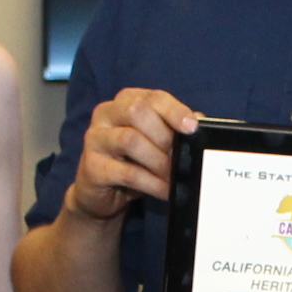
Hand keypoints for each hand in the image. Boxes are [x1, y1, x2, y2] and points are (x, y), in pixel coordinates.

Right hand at [66, 88, 194, 221]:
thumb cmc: (131, 162)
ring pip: (130, 140)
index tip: (192, 127)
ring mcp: (95, 139)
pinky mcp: (92, 166)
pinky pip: (128, 173)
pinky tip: (164, 190)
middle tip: (180, 156)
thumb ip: (173, 128)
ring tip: (173, 176)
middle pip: (137, 112)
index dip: (174, 110)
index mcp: (124, 101)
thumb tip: (199, 120)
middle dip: (164, 135)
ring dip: (159, 161)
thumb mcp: (154, 142)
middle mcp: (106, 114)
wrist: (100, 194)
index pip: (152, 97)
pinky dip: (152, 183)